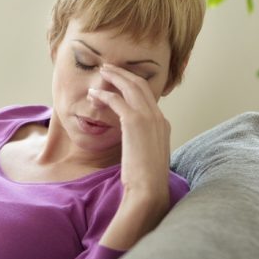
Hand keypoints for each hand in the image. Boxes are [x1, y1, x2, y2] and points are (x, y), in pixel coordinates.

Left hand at [88, 64, 171, 248]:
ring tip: (101, 72)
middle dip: (124, 74)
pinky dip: (105, 95)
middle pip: (142, 85)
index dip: (133, 86)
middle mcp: (159, 117)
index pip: (149, 97)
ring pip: (131, 87)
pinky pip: (117, 100)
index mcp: (163, 124)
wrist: (149, 190)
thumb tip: (135, 144)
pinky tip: (94, 94)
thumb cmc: (146, 181)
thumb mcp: (148, 157)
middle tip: (109, 69)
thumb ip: (144, 144)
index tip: (120, 81)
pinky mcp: (135, 122)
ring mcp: (149, 118)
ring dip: (115, 77)